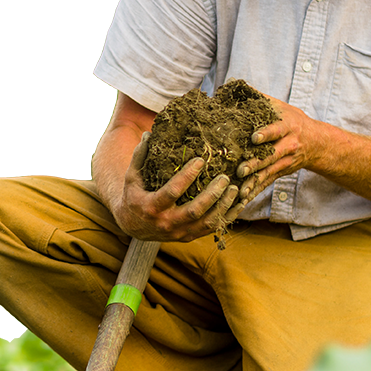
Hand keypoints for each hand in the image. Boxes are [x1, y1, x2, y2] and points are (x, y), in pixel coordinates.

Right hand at [113, 133, 244, 242]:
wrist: (133, 226)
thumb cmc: (134, 196)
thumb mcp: (132, 177)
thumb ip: (139, 156)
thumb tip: (149, 134)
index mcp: (151, 206)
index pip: (173, 191)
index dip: (187, 176)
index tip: (201, 160)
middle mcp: (166, 223)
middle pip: (194, 210)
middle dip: (212, 194)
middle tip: (224, 177)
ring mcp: (179, 232)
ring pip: (206, 222)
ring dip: (223, 206)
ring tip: (234, 188)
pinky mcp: (188, 236)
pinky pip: (211, 229)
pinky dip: (227, 217)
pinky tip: (238, 203)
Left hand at [236, 96, 321, 202]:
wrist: (317, 143)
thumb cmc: (292, 120)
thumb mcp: (281, 107)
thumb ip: (260, 99)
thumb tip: (234, 86)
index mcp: (287, 127)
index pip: (276, 131)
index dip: (266, 134)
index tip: (254, 138)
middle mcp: (288, 146)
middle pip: (271, 156)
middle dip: (256, 163)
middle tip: (241, 169)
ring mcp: (285, 162)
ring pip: (268, 173)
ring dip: (254, 182)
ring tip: (240, 190)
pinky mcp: (280, 173)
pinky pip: (266, 184)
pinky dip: (255, 192)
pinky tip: (242, 200)